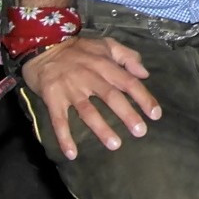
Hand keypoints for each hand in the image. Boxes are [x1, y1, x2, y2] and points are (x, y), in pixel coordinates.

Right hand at [22, 36, 161, 160]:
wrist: (42, 46)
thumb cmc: (78, 49)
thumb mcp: (106, 45)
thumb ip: (128, 56)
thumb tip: (145, 73)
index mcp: (104, 65)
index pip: (129, 82)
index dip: (143, 98)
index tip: (156, 114)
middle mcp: (89, 77)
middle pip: (111, 97)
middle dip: (127, 115)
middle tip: (140, 132)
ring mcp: (70, 89)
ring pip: (88, 111)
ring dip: (101, 129)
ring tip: (115, 144)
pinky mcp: (52, 98)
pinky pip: (59, 120)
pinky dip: (64, 137)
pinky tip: (72, 153)